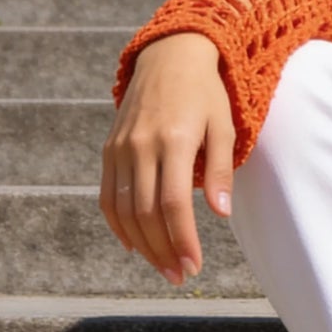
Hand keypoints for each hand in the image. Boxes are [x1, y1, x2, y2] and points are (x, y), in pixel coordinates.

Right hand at [100, 32, 236, 283]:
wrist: (170, 56)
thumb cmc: (206, 93)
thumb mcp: (223, 126)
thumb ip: (219, 170)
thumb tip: (220, 214)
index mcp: (174, 140)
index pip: (172, 203)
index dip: (181, 239)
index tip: (194, 265)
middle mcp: (141, 145)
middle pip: (145, 213)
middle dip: (162, 250)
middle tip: (180, 275)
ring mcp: (120, 148)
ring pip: (122, 210)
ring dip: (142, 245)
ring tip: (163, 267)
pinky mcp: (109, 150)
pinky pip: (107, 196)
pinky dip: (118, 225)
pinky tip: (135, 245)